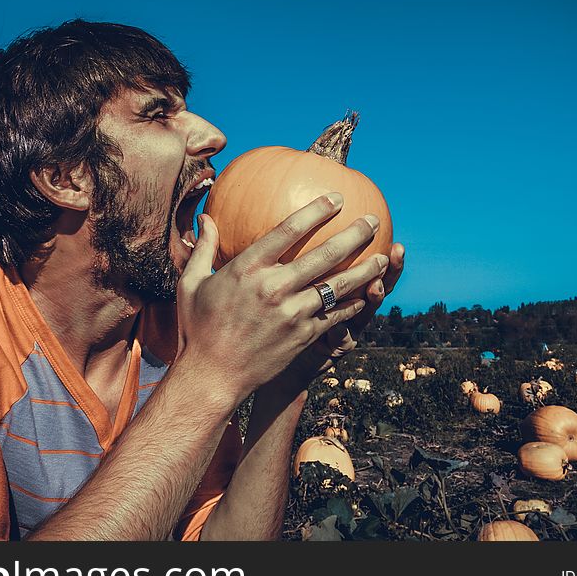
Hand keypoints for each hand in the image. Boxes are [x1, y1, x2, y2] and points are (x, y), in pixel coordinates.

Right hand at [174, 193, 386, 404]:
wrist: (211, 376)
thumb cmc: (197, 329)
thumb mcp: (191, 284)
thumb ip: (202, 248)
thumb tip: (206, 218)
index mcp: (247, 269)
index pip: (288, 230)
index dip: (315, 211)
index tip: (335, 199)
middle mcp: (273, 288)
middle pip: (324, 254)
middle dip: (354, 235)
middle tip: (372, 221)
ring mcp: (291, 313)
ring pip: (337, 286)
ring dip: (365, 270)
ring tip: (384, 258)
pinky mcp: (302, 336)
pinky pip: (335, 316)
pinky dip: (353, 304)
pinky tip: (367, 296)